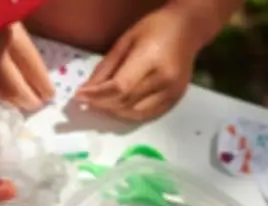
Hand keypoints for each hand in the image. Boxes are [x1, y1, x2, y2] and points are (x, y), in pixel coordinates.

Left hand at [76, 4, 204, 120]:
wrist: (188, 30)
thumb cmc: (154, 29)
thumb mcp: (125, 40)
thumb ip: (106, 67)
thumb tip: (87, 89)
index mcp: (150, 59)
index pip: (119, 87)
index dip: (97, 95)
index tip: (79, 97)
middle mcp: (163, 80)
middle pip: (126, 103)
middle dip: (102, 105)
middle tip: (87, 102)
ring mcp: (172, 93)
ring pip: (136, 114)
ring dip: (114, 112)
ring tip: (101, 105)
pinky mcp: (175, 100)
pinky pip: (148, 115)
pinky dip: (130, 115)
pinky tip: (119, 108)